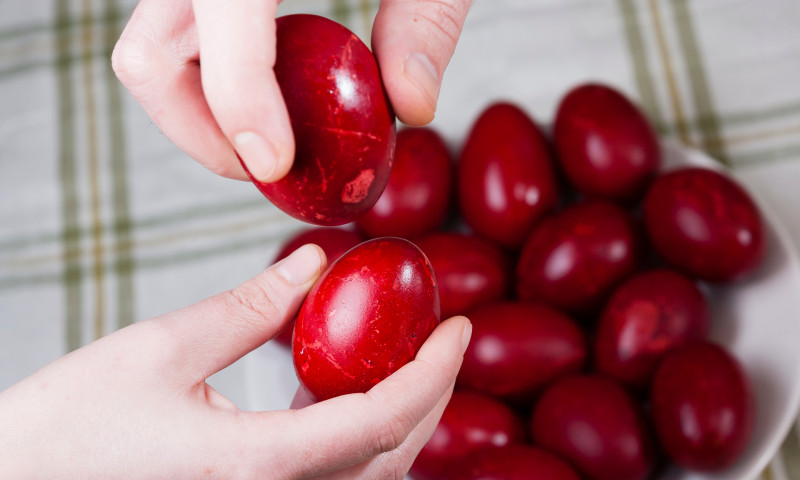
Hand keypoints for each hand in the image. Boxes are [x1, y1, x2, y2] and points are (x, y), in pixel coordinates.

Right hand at [0, 244, 470, 478]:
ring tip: (407, 354)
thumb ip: (251, 307)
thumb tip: (314, 263)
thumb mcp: (160, 350)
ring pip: (370, 474)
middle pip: (391, 455)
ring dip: (402, 415)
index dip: (432, 373)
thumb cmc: (68, 430)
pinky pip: (334, 478)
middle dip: (431, 392)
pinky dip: (359, 434)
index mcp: (254, 468)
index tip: (458, 325)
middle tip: (444, 334)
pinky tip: (344, 390)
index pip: (378, 421)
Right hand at [111, 0, 470, 183]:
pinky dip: (213, 79)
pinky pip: (177, 34)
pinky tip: (272, 89)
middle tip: (271, 165)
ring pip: (149, 51)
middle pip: (147, 54)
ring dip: (202, 113)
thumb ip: (426, 19)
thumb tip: (412, 106)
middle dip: (202, 130)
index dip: (237, 99)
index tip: (276, 163)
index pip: (219, 8)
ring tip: (275, 135)